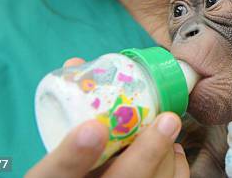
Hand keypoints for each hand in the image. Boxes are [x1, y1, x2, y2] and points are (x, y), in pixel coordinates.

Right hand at [26, 58, 189, 177]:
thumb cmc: (72, 168)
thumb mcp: (58, 149)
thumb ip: (70, 113)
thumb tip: (77, 64)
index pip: (57, 174)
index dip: (73, 155)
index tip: (93, 129)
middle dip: (148, 151)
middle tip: (168, 120)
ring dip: (165, 153)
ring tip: (168, 125)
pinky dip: (175, 168)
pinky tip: (173, 150)